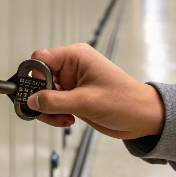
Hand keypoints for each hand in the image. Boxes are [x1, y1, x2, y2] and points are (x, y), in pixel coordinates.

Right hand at [27, 44, 164, 139]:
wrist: (144, 118)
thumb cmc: (126, 102)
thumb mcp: (86, 102)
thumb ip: (55, 101)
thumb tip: (31, 101)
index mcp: (75, 57)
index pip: (41, 59)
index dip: (34, 76)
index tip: (33, 94)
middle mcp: (71, 66)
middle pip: (39, 78)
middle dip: (42, 98)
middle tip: (48, 112)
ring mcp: (72, 82)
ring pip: (44, 94)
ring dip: (49, 109)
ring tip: (63, 118)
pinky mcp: (73, 96)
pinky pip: (53, 103)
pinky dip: (55, 114)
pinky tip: (68, 120)